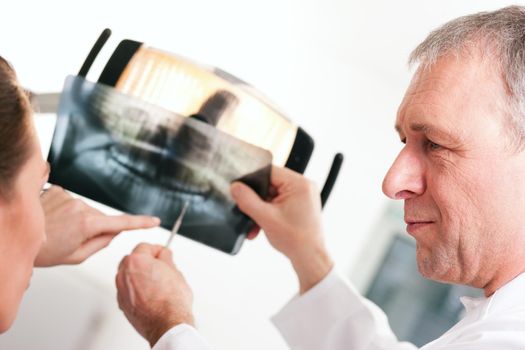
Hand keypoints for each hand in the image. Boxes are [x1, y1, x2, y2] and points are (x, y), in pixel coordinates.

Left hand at [35, 186, 159, 266]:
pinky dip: (66, 210)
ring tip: (58, 230)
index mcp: (87, 224)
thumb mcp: (77, 256)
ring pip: (85, 210)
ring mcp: (69, 196)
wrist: (15, 237)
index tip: (154, 221)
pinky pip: (71, 201)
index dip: (141, 223)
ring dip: (78, 219)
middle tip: (72, 241)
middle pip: (100, 218)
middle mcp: (81, 206)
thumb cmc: (44, 251)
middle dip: (94, 228)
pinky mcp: (58, 189)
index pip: (121, 223)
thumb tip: (113, 232)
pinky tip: (53, 218)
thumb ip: (101, 243)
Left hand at [116, 243, 193, 346]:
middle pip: (132, 259)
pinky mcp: (121, 303)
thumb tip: (164, 255)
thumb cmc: (171, 301)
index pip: (145, 247)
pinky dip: (135, 289)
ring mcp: (121, 290)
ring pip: (128, 275)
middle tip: (160, 266)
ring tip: (155, 282)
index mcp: (136, 261)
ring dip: (139, 275)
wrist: (167, 324)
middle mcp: (124, 274)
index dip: (157, 250)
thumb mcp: (175, 271)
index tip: (163, 254)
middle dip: (145, 261)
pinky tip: (149, 293)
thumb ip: (166, 259)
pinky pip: (127, 290)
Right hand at [231, 166, 332, 293]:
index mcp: (299, 184)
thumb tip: (236, 187)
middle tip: (248, 212)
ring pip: (272, 196)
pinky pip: (278, 204)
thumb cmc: (297, 240)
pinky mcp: (300, 206)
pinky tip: (262, 226)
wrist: (310, 259)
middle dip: (257, 201)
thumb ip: (248, 200)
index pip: (269, 172)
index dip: (253, 181)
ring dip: (261, 210)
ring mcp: (302, 197)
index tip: (241, 190)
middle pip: (270, 185)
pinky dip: (269, 214)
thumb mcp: (266, 218)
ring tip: (255, 225)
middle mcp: (303, 187)